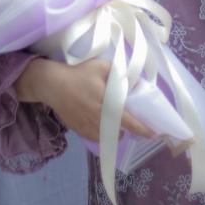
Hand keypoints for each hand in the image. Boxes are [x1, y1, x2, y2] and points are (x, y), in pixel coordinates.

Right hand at [15, 57, 155, 142]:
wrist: (51, 84)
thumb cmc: (78, 73)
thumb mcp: (101, 66)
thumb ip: (119, 74)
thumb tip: (134, 84)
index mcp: (106, 103)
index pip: (128, 120)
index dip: (142, 128)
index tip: (153, 134)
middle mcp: (97, 119)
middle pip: (118, 132)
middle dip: (128, 131)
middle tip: (132, 123)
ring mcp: (87, 126)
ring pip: (106, 137)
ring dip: (115, 133)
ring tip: (116, 124)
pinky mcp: (78, 129)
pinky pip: (94, 137)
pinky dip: (101, 134)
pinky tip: (101, 124)